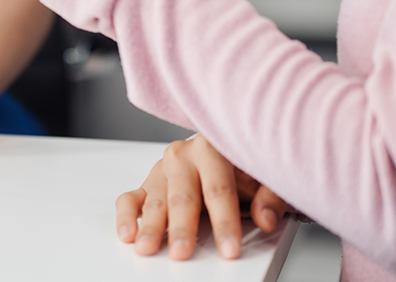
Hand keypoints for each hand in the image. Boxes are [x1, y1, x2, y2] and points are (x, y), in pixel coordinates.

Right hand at [118, 134, 288, 259]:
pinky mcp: (149, 183)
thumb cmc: (244, 164)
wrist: (225, 146)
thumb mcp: (266, 176)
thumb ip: (270, 198)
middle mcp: (182, 156)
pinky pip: (130, 198)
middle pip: (182, 197)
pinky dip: (126, 215)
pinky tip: (128, 233)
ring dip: (150, 226)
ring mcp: (162, 169)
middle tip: (181, 251)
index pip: (217, 189)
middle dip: (181, 227)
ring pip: (155, 200)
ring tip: (147, 247)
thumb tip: (267, 219)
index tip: (229, 248)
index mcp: (211, 149)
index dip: (224, 221)